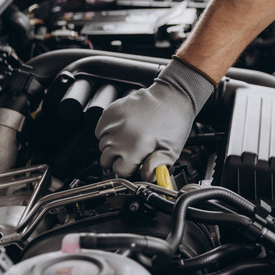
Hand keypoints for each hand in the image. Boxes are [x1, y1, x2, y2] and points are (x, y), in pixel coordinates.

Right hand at [95, 58, 214, 180]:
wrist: (173, 96)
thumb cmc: (175, 122)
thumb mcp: (172, 150)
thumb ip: (157, 167)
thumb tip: (146, 177)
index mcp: (135, 147)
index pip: (119, 170)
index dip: (129, 169)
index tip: (135, 165)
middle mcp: (121, 135)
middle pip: (107, 159)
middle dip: (119, 159)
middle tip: (133, 153)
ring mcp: (114, 122)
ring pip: (102, 145)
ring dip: (113, 146)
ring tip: (130, 139)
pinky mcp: (111, 111)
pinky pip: (99, 129)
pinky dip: (107, 132)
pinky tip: (123, 130)